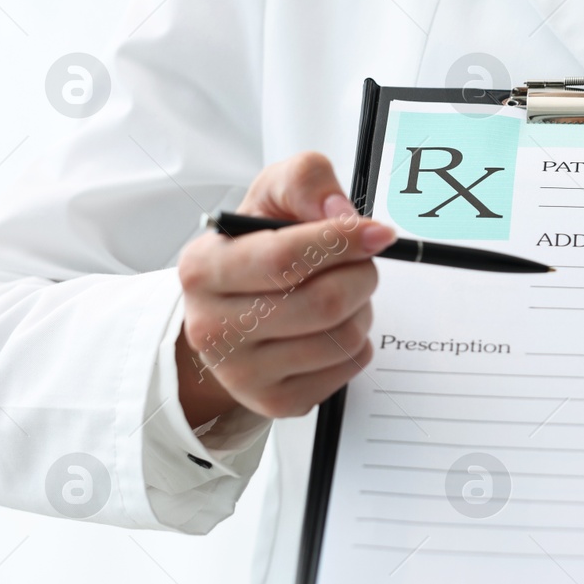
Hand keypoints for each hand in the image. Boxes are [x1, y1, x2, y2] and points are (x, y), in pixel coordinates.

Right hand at [175, 152, 395, 425]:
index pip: (284, 258)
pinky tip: (333, 327)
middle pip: (323, 302)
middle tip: (360, 264)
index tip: (379, 233)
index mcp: (204, 269)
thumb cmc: (257, 250)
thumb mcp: (272, 197)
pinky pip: (349, 367)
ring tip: (342, 295)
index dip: (342, 242)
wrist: (232, 313)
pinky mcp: (275, 401)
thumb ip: (305, 182)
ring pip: (342, 338)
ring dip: (362, 309)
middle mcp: (212, 326)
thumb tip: (340, 214)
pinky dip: (358, 341)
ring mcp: (241, 372)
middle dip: (360, 275)